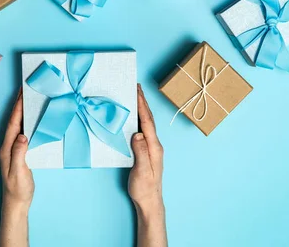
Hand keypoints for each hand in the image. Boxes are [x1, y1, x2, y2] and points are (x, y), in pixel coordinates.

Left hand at [0, 88, 32, 246]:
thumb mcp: (19, 172)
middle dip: (19, 104)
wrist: (17, 202)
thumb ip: (20, 153)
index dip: (18, 107)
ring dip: (22, 111)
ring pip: (18, 124)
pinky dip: (26, 121)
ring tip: (29, 98)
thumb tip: (23, 135)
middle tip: (25, 88)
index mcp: (7, 148)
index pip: (13, 123)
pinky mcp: (19, 152)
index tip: (22, 93)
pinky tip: (32, 117)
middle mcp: (8, 145)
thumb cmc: (18, 188)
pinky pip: (22, 131)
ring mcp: (13, 148)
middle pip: (14, 120)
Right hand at [129, 85, 166, 246]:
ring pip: (146, 123)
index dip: (142, 105)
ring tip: (134, 96)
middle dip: (142, 101)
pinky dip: (139, 119)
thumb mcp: (141, 171)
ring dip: (141, 108)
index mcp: (154, 147)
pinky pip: (143, 130)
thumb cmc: (145, 189)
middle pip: (148, 119)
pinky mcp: (147, 151)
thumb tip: (137, 133)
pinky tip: (134, 116)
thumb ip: (141, 152)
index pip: (147, 122)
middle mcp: (155, 144)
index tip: (136, 91)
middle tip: (136, 86)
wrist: (150, 202)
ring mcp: (152, 147)